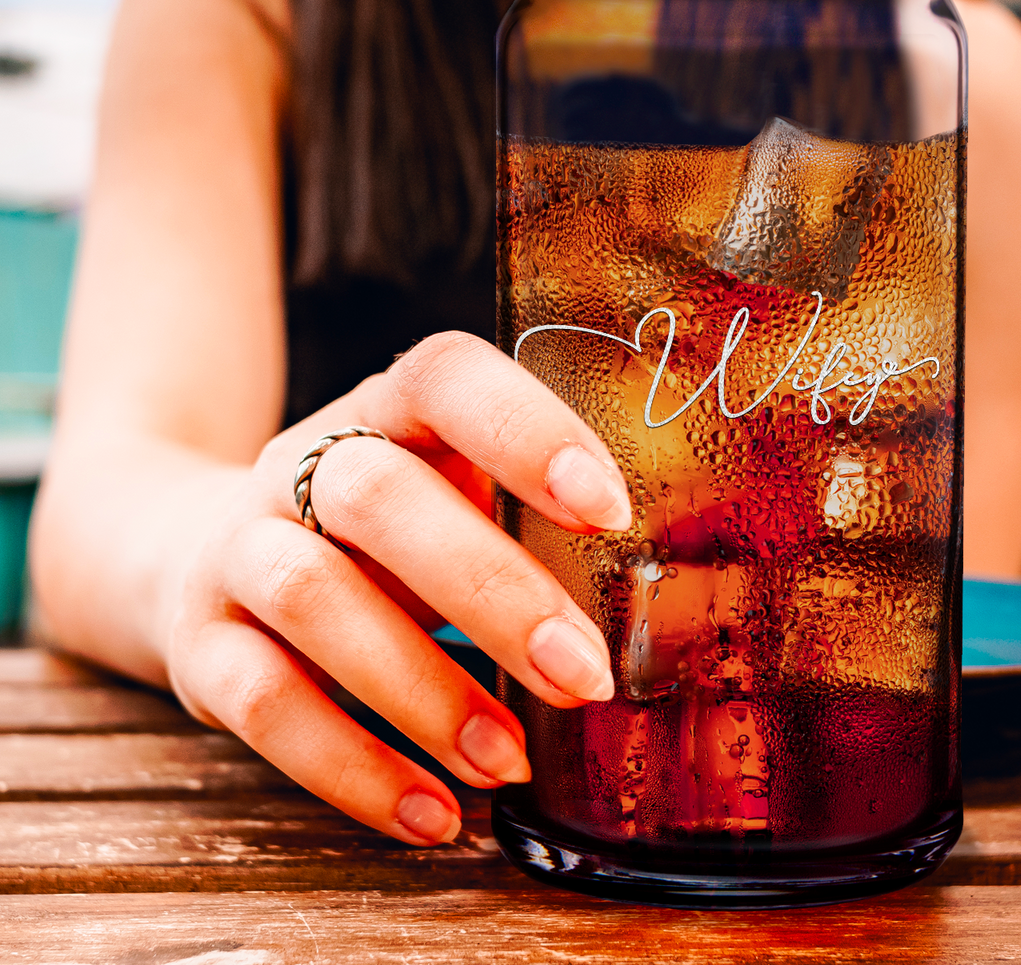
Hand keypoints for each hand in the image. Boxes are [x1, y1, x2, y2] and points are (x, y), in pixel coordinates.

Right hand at [163, 332, 631, 844]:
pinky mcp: (199, 642)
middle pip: (379, 497)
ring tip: (506, 760)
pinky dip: (353, 768)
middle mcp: (300, 464)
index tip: (609, 511)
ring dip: (423, 691)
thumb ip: (525, 524)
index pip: (447, 379)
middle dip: (492, 592)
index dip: (527, 432)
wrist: (197, 552)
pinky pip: (263, 703)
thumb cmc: (377, 533)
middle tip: (582, 678)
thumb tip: (651, 612)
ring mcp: (239, 547)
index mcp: (387, 411)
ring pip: (315, 597)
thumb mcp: (444, 495)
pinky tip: (432, 814)